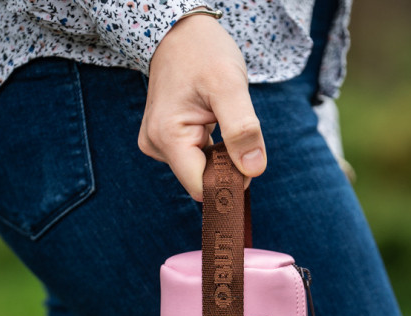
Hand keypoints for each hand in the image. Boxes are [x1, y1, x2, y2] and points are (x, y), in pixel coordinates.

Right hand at [138, 12, 266, 201]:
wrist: (182, 33)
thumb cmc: (203, 52)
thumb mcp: (229, 86)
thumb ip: (242, 129)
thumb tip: (253, 170)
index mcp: (168, 137)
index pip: (202, 187)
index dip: (229, 182)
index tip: (247, 162)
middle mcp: (157, 146)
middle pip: (202, 180)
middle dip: (226, 166)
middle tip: (237, 134)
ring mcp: (159, 144)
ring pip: (201, 171)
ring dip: (220, 156)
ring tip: (220, 120)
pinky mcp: (166, 140)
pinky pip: (196, 159)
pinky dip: (212, 150)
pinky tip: (212, 124)